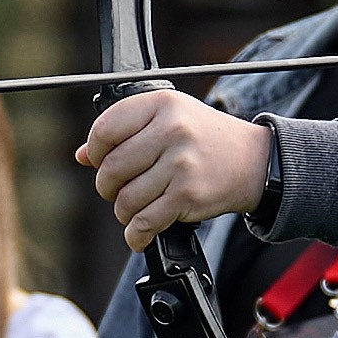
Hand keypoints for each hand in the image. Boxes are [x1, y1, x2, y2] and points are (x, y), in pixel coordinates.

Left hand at [77, 93, 271, 248]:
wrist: (255, 161)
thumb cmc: (206, 138)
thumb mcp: (169, 119)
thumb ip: (126, 131)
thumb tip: (81, 155)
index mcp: (162, 103)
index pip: (105, 129)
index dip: (95, 151)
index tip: (100, 161)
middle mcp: (171, 130)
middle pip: (110, 169)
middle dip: (107, 187)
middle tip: (118, 190)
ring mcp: (180, 163)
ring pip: (125, 200)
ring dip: (124, 213)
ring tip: (135, 209)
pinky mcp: (188, 194)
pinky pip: (145, 222)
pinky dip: (136, 234)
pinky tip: (140, 233)